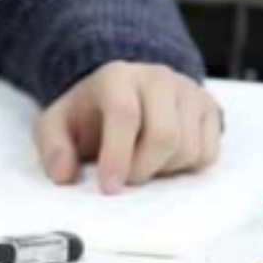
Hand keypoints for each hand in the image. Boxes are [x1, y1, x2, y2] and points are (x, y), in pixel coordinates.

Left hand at [35, 63, 222, 194]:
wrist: (123, 93)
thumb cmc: (91, 113)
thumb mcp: (58, 125)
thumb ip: (53, 148)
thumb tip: (63, 174)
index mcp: (117, 77)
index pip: (125, 114)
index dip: (118, 155)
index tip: (109, 186)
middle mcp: (158, 78)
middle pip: (165, 135)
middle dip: (143, 169)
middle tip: (126, 179)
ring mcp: (188, 92)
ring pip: (188, 147)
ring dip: (164, 170)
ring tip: (142, 163)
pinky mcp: (209, 108)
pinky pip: (208, 152)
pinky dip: (186, 167)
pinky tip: (164, 159)